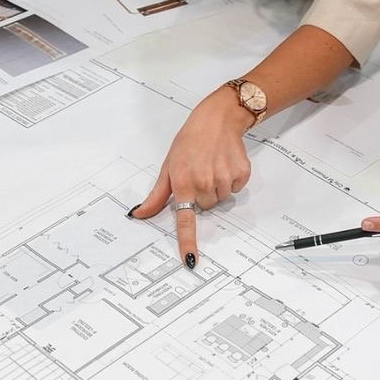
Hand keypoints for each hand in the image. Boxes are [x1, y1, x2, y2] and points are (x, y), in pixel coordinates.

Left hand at [129, 89, 252, 267]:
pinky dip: (232, 179)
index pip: (185, 220)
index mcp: (184, 184)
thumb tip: (139, 214)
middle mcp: (204, 184)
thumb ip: (156, 196)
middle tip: (200, 172)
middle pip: (206, 207)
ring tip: (213, 165)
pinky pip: (235, 189)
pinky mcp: (241, 174)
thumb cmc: (189, 142)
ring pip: (221, 199)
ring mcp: (224, 179)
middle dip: (202, 194)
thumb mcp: (168, 167)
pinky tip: (225, 163)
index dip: (188, 241)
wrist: (216, 120)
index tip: (190, 259)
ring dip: (217, 187)